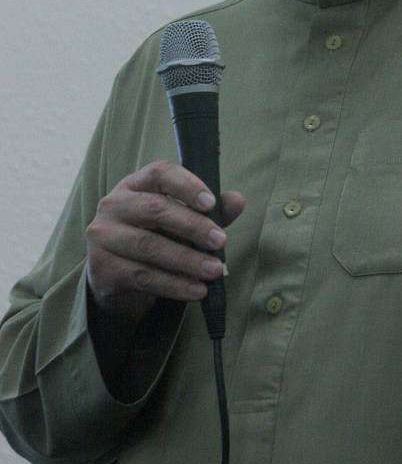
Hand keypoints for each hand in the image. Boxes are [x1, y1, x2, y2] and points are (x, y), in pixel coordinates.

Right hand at [86, 161, 244, 322]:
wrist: (114, 275)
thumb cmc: (153, 236)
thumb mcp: (178, 219)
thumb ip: (207, 210)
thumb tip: (237, 200)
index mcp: (135, 184)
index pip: (159, 173)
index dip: (186, 185)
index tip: (211, 203)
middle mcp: (114, 205)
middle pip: (155, 210)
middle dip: (192, 226)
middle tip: (221, 241)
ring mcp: (104, 236)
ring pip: (149, 246)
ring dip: (187, 260)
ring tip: (214, 270)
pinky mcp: (103, 268)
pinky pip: (144, 276)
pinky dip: (174, 285)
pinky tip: (197, 290)